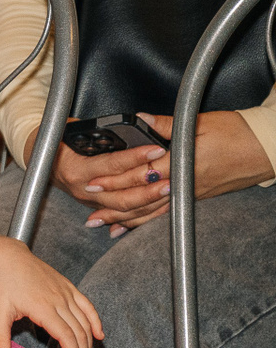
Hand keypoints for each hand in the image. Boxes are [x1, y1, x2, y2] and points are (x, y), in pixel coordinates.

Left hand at [0, 235, 102, 347]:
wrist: (6, 257)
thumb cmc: (1, 284)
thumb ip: (0, 339)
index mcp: (43, 308)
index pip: (66, 336)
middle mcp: (59, 300)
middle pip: (79, 332)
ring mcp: (66, 292)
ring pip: (85, 322)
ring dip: (89, 343)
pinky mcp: (68, 287)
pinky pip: (87, 306)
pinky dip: (95, 321)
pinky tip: (99, 335)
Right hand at [32, 126, 167, 230]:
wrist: (39, 157)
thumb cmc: (57, 139)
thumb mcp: (73, 129)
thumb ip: (99, 132)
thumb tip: (132, 127)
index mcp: (76, 168)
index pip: (112, 165)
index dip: (136, 158)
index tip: (156, 150)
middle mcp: (82, 189)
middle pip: (121, 195)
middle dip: (148, 188)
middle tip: (170, 178)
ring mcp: (89, 201)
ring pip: (124, 209)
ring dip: (149, 203)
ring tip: (170, 192)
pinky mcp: (96, 206)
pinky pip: (122, 214)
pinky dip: (142, 212)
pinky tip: (159, 208)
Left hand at [54, 112, 274, 238]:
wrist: (268, 149)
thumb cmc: (238, 133)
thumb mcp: (201, 123)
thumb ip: (167, 125)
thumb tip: (141, 120)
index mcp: (183, 163)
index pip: (141, 174)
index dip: (116, 179)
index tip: (94, 183)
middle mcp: (185, 183)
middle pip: (143, 198)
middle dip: (114, 204)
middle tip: (89, 211)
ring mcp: (191, 193)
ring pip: (153, 210)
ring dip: (127, 218)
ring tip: (103, 225)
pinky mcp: (196, 196)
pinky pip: (166, 212)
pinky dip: (147, 220)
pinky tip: (130, 228)